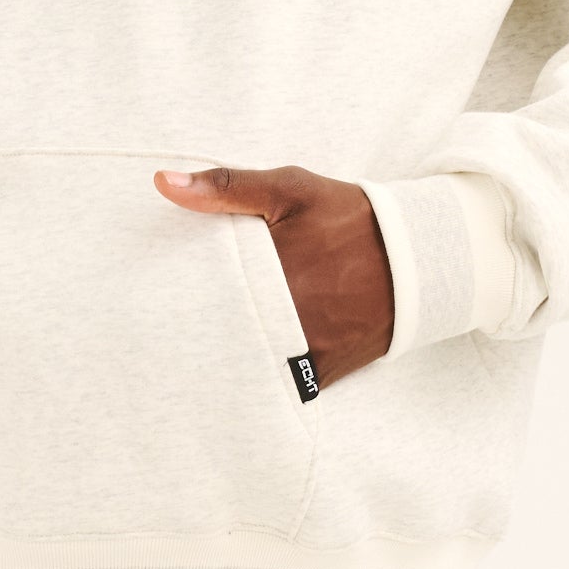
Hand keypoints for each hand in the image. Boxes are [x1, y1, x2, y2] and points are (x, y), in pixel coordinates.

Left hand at [153, 161, 394, 386]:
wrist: (412, 261)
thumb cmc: (344, 218)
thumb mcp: (290, 189)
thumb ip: (227, 186)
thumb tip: (163, 183)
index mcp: (269, 268)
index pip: (201, 288)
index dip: (175, 292)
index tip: (156, 290)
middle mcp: (285, 315)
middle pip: (217, 331)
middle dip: (191, 326)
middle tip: (159, 323)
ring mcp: (303, 350)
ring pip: (240, 363)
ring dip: (219, 355)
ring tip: (192, 347)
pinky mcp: (318, 374)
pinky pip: (273, 386)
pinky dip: (252, 377)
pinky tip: (233, 365)